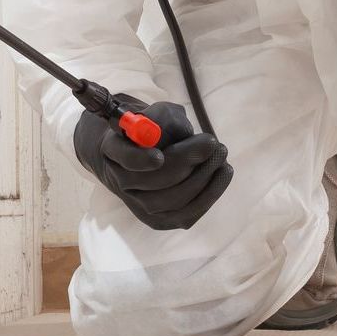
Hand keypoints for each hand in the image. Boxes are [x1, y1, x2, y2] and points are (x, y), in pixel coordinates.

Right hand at [72, 95, 232, 230]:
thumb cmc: (156, 129)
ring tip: (221, 156)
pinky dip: (210, 194)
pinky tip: (222, 173)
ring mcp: (138, 205)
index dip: (140, 160)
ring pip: (175, 198)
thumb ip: (164, 118)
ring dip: (204, 176)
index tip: (159, 156)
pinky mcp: (159, 221)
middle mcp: (120, 180)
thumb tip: (177, 131)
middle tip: (214, 144)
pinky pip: (187, 213)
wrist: (149, 155)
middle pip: (154, 180)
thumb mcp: (159, 114)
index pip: (124, 158)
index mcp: (114, 150)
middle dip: (188, 161)